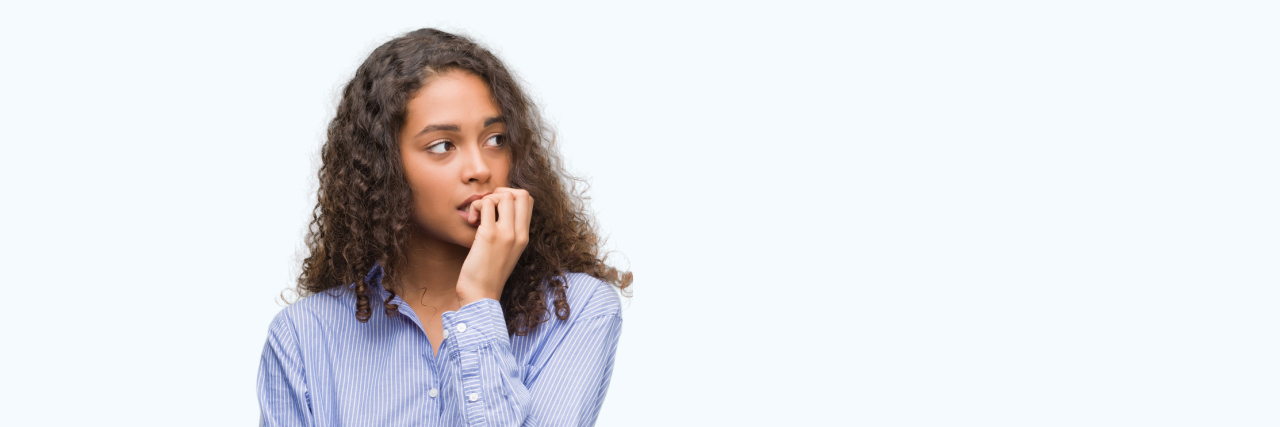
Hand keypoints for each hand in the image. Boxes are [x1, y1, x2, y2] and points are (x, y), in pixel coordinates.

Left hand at [457, 187, 533, 305]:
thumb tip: (497, 212)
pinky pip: (485, 204)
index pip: (529, 201)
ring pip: (504, 196)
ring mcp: (506, 234)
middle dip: (502, 193)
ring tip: (478, 216)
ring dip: (486, 199)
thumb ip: (508, 233)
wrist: (481, 295)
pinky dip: (476, 206)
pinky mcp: (489, 235)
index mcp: (525, 237)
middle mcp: (519, 233)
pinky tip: (471, 221)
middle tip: (487, 207)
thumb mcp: (507, 252)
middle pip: (521, 194)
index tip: (496, 208)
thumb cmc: (489, 274)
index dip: (511, 196)